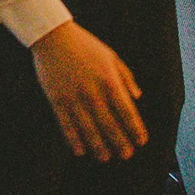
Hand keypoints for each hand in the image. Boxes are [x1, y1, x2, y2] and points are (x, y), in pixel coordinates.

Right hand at [30, 20, 147, 160]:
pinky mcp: (57, 99)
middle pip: (110, 125)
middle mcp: (93, 93)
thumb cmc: (85, 45)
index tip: (141, 142)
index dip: (136, 129)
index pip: (127, 112)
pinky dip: (73, 139)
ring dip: (98, 146)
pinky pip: (66, 124)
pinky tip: (79, 151)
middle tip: (126, 155)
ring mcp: (74, 97)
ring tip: (105, 158)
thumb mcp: (112, 57)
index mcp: (110, 81)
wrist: (52, 36)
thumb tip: (138, 97)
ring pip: (88, 129)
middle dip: (120, 143)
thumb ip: (127, 78)